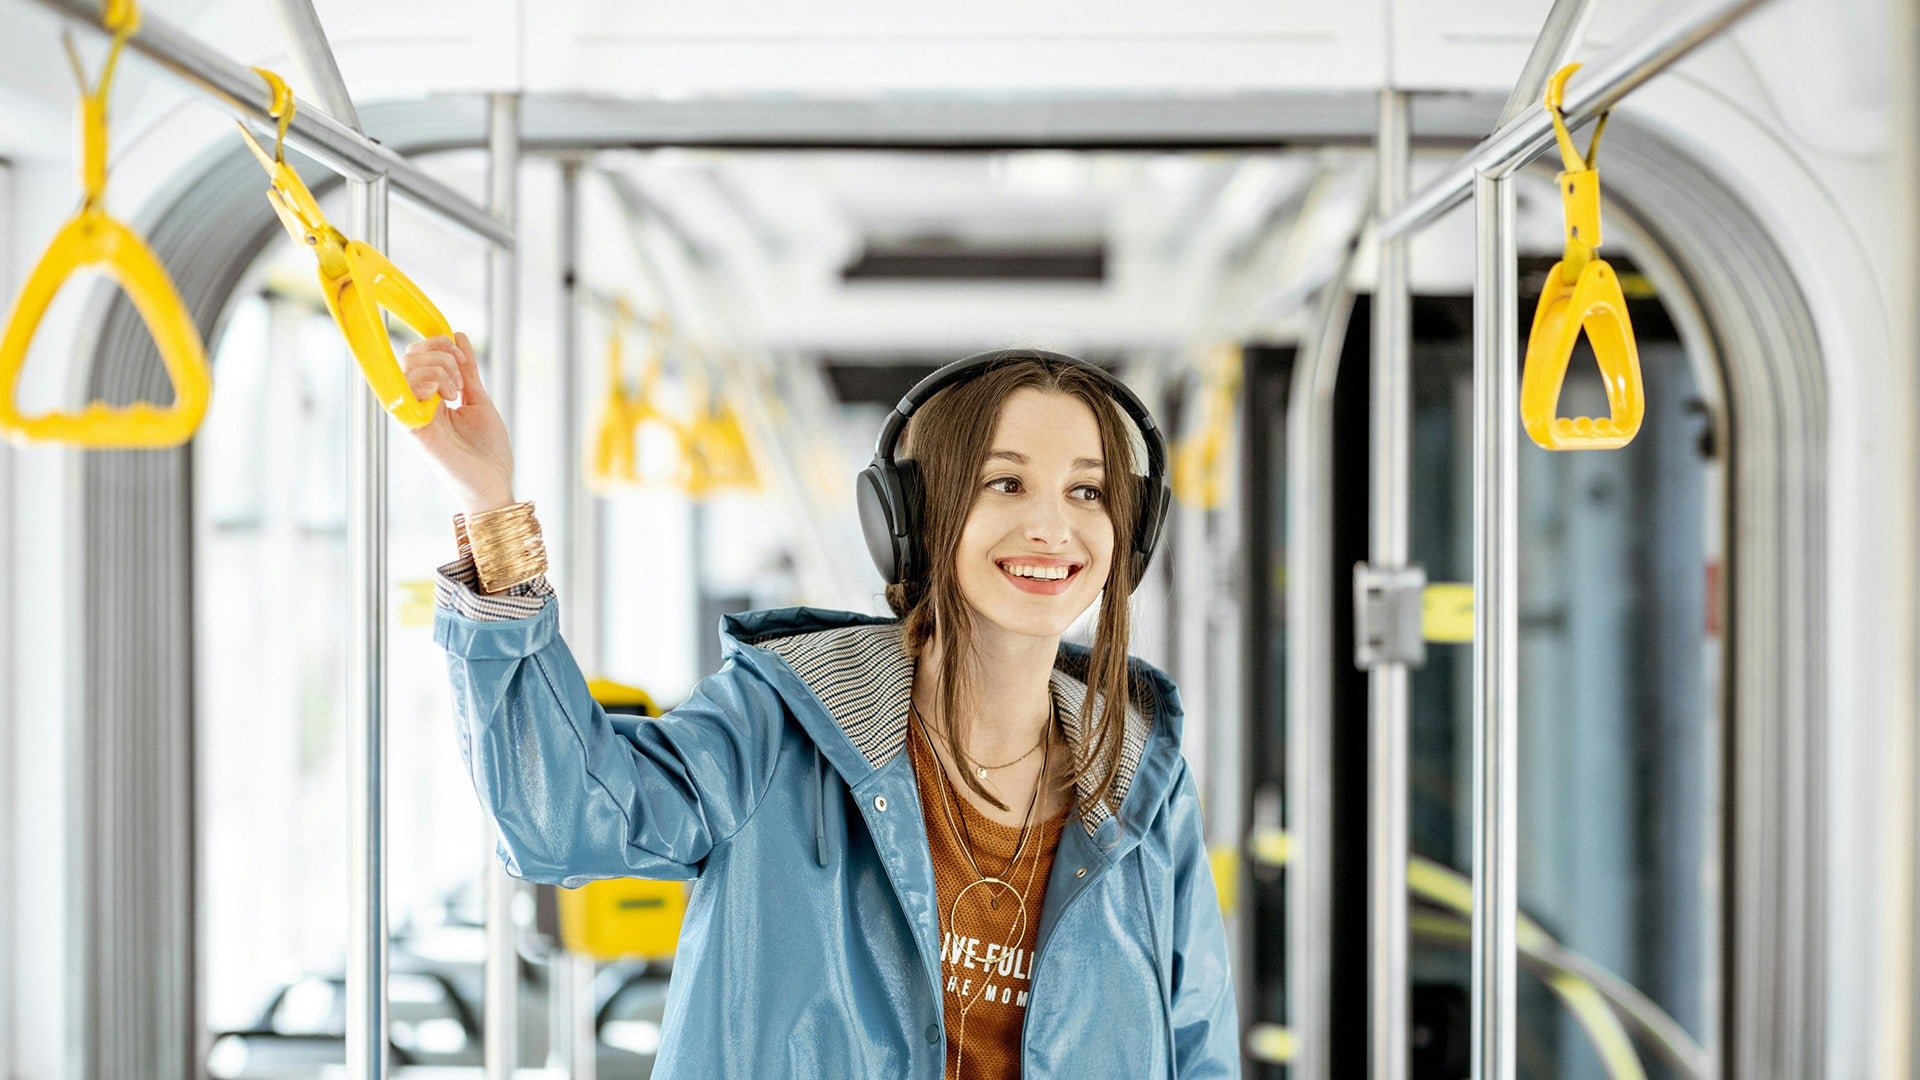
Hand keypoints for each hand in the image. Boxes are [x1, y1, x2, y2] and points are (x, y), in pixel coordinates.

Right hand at [399, 332, 515, 514]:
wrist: (494, 483)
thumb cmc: (488, 451)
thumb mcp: (479, 400)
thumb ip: (467, 371)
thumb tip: (458, 336)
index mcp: (432, 397)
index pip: (417, 355)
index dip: (437, 343)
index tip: (460, 354)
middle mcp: (419, 404)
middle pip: (409, 357)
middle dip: (440, 353)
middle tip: (461, 377)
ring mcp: (415, 415)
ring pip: (408, 369)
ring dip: (439, 369)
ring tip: (456, 393)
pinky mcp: (416, 429)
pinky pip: (404, 394)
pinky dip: (426, 383)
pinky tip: (446, 397)